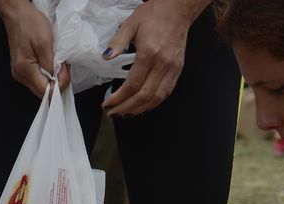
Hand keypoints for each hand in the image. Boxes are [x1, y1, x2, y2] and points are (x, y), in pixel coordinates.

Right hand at [2, 0, 70, 96]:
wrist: (17, 14)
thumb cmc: (30, 25)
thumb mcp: (45, 44)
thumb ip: (52, 65)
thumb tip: (58, 79)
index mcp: (25, 70)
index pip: (46, 92)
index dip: (60, 84)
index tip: (65, 69)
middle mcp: (20, 75)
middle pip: (42, 91)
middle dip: (57, 83)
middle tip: (64, 67)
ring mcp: (19, 73)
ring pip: (40, 86)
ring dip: (52, 79)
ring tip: (58, 64)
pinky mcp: (22, 68)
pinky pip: (37, 78)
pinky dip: (47, 75)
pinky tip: (51, 64)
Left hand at [101, 0, 200, 116]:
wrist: (177, 10)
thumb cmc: (154, 14)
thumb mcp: (130, 24)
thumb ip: (117, 42)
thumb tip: (106, 57)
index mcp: (148, 53)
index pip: (132, 84)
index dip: (119, 98)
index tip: (107, 104)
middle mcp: (162, 64)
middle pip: (144, 96)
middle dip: (127, 108)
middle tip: (113, 113)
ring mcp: (172, 68)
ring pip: (157, 98)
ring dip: (140, 109)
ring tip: (126, 114)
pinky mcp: (178, 70)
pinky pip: (166, 92)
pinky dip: (154, 103)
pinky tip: (143, 106)